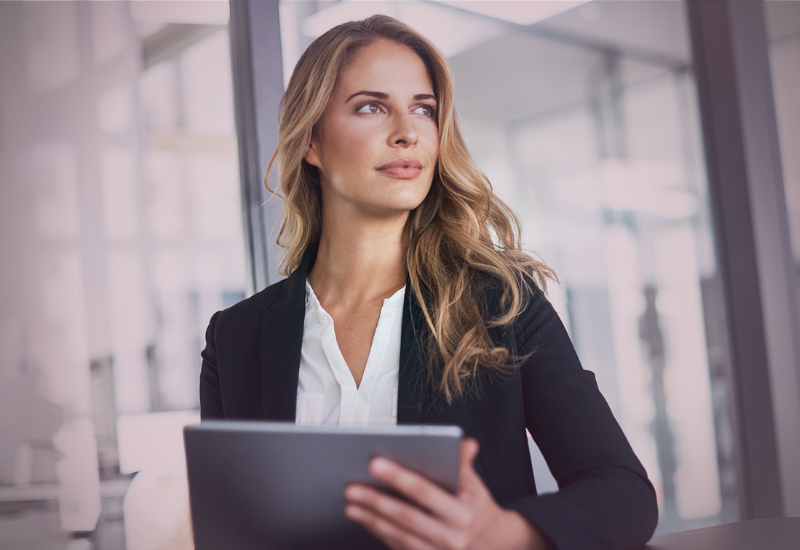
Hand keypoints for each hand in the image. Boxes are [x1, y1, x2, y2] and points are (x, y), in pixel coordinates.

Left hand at [344, 438, 551, 549]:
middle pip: (406, 517)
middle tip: (352, 488)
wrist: (493, 544)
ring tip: (351, 505)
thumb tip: (466, 443)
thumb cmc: (477, 508)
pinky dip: (380, 533)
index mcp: (463, 514)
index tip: (375, 463)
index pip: (425, 492)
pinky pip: (399, 548)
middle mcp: (451, 537)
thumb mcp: (475, 486)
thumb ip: (463, 464)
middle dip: (376, 501)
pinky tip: (366, 520)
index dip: (399, 477)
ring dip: (372, 520)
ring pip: (399, 536)